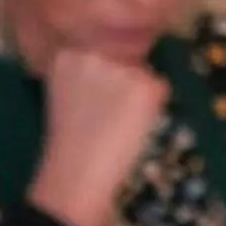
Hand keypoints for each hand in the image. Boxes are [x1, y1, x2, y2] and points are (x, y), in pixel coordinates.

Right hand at [27, 47, 167, 225]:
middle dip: (121, 85)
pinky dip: (152, 109)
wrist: (78, 173)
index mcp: (68, 54)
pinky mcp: (145, 85)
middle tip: (105, 118)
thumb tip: (120, 64)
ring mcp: (120, 67)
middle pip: (122, 60)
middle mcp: (94, 53)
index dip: (102, 83)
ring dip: (137, 96)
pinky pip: (159, 89)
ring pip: (142, 74)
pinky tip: (130, 127)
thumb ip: (85, 73)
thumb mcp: (65, 95)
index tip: (91, 105)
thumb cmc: (71, 143)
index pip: (100, 54)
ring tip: (115, 124)